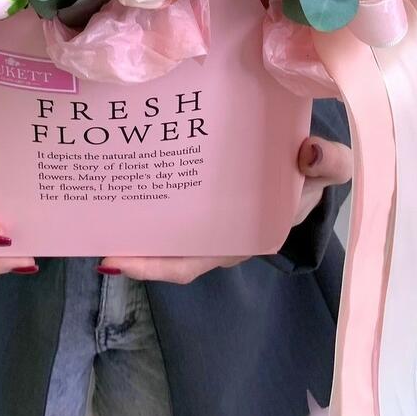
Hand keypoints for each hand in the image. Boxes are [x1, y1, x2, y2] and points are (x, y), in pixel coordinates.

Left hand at [98, 136, 352, 283]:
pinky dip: (140, 191)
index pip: (189, 262)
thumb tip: (310, 150)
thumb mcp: (326, 169)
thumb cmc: (311, 171)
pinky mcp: (194, 190)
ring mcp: (202, 213)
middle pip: (163, 249)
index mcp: (241, 236)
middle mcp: (214, 233)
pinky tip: (115, 167)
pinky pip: (163, 197)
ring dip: (128, 217)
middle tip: (87, 225)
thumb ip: (329, 163)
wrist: (309, 158)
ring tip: (89, 199)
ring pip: (158, 225)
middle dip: (127, 243)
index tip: (115, 258)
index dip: (154, 265)